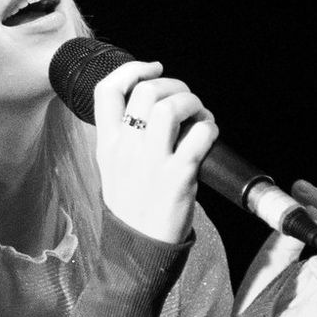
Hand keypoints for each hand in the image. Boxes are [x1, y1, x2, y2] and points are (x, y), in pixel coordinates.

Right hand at [90, 60, 217, 243]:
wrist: (138, 248)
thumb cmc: (132, 207)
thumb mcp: (112, 169)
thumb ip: (124, 137)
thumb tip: (153, 105)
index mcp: (107, 144)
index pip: (107, 90)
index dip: (132, 69)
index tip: (153, 68)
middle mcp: (126, 149)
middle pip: (145, 91)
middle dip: (174, 85)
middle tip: (186, 99)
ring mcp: (151, 163)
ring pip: (170, 107)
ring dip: (192, 103)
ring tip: (199, 115)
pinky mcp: (178, 177)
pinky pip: (199, 136)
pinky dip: (209, 128)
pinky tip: (209, 136)